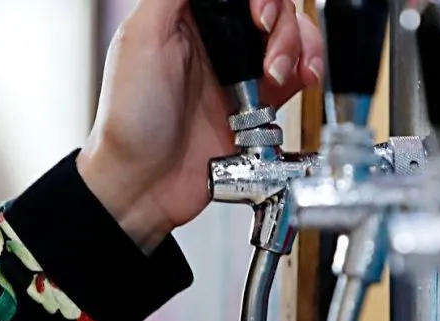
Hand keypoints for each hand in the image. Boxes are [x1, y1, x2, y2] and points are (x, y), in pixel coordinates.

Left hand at [77, 0, 322, 251]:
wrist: (145, 184)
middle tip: (265, 37)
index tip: (257, 13)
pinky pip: (297, 74)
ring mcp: (240, 70)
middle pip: (271, 7)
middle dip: (281, 19)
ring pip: (290, 35)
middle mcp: (216, 39)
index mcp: (186, 15)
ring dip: (297, 45)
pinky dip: (309, 70)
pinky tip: (301, 78)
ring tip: (278, 72)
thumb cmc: (130, 119)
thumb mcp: (141, 38)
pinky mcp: (260, 103)